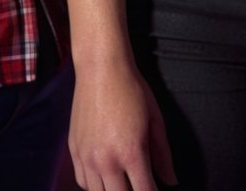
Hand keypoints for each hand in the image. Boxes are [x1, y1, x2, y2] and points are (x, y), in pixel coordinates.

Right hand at [69, 58, 175, 190]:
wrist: (101, 67)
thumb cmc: (132, 89)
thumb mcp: (155, 120)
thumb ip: (163, 154)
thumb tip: (171, 180)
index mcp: (130, 153)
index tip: (155, 190)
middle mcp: (106, 160)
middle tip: (140, 184)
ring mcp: (87, 157)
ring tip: (123, 182)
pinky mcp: (74, 150)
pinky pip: (83, 182)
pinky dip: (94, 186)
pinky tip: (105, 178)